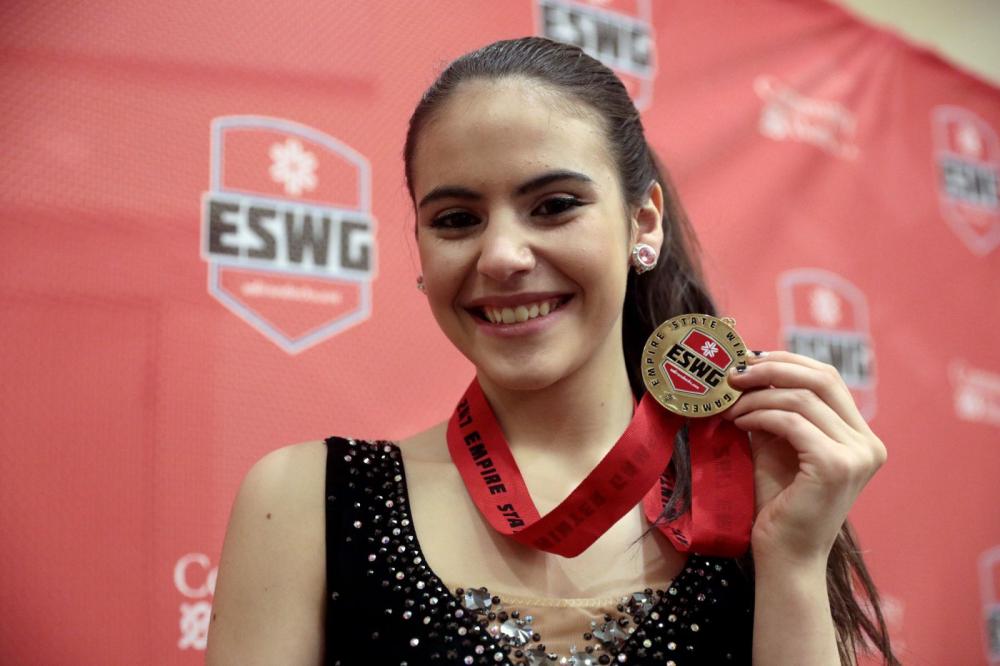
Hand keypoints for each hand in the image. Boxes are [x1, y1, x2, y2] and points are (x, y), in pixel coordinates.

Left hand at [722, 351, 886, 565]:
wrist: (783, 555)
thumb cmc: (778, 503)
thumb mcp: (777, 445)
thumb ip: (775, 409)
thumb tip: (750, 368)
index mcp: (861, 437)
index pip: (828, 378)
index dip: (788, 361)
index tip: (748, 360)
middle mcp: (868, 444)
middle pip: (822, 378)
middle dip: (772, 368)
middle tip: (733, 373)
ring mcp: (857, 455)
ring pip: (802, 398)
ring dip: (758, 397)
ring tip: (729, 407)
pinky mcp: (835, 465)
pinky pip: (791, 422)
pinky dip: (760, 415)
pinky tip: (739, 424)